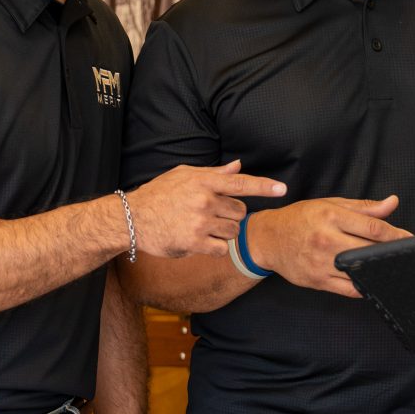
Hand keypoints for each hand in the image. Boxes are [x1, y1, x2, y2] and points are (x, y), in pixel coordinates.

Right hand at [130, 161, 287, 257]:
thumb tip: (237, 165)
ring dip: (224, 232)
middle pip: (240, 211)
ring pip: (233, 231)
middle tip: (212, 215)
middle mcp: (204, 201)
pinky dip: (215, 247)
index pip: (241, 182)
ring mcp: (200, 222)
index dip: (264, 186)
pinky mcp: (194, 243)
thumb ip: (213, 173)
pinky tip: (199, 241)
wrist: (133, 218)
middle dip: (232, 215)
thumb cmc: (159, 194)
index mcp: (204, 182)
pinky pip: (221, 248)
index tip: (282, 189)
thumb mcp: (184, 175)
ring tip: (203, 227)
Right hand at [247, 196, 409, 296]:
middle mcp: (326, 239)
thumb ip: (363, 207)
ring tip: (391, 269)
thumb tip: (393, 203)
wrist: (268, 239)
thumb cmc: (300, 219)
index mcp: (331, 216)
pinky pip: (349, 289)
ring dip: (378, 271)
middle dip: (390, 252)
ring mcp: (321, 262)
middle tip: (405, 254)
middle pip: (369, 249)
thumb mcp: (330, 204)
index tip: (410, 238)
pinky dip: (364, 286)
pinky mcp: (318, 280)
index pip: (372, 226)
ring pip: (360, 271)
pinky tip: (372, 280)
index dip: (396, 234)